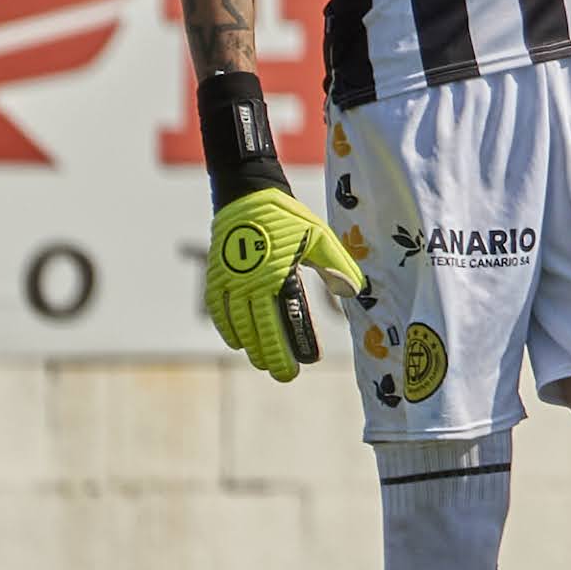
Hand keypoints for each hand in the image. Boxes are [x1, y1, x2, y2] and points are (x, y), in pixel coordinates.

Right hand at [205, 187, 365, 380]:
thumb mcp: (319, 237)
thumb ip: (336, 266)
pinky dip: (226, 326)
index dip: (288, 347)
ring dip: (250, 345)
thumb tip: (354, 292)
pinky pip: (217, 307)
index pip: (279, 321)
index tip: (300, 366)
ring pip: (236, 322)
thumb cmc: (288, 217)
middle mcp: (246, 281)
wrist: (247, 194)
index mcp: (273, 275)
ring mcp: (227, 279)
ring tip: (262, 362)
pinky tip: (236, 341)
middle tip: (283, 375)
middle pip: (256, 328)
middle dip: (270, 354)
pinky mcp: (216, 273)